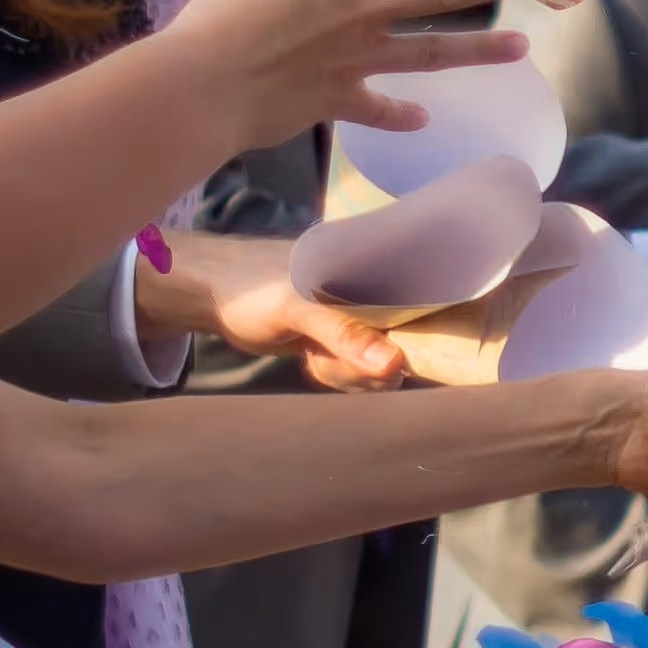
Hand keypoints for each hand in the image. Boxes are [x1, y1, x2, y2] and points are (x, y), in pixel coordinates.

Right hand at [156, 0, 564, 151]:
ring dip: (482, 49)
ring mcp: (356, 57)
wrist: (196, 87)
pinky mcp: (341, 99)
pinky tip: (424, 117)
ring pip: (433, 50)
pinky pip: (380, 109)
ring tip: (524, 46)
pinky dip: (401, 114)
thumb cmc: (210, 24)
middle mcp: (356, 10)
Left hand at [198, 250, 414, 391]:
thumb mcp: (295, 309)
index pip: (433, 308)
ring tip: (315, 358)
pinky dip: (344, 375)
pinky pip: (367, 369)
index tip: (381, 361)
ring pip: (388, 364)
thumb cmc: (252, 290)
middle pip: (412, 346)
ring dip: (353, 374)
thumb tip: (396, 365)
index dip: (418, 341)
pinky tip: (316, 362)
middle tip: (324, 359)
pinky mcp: (350, 339)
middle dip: (371, 367)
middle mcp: (384, 294)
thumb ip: (343, 333)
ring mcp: (367, 319)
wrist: (215, 296)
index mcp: (383, 271)